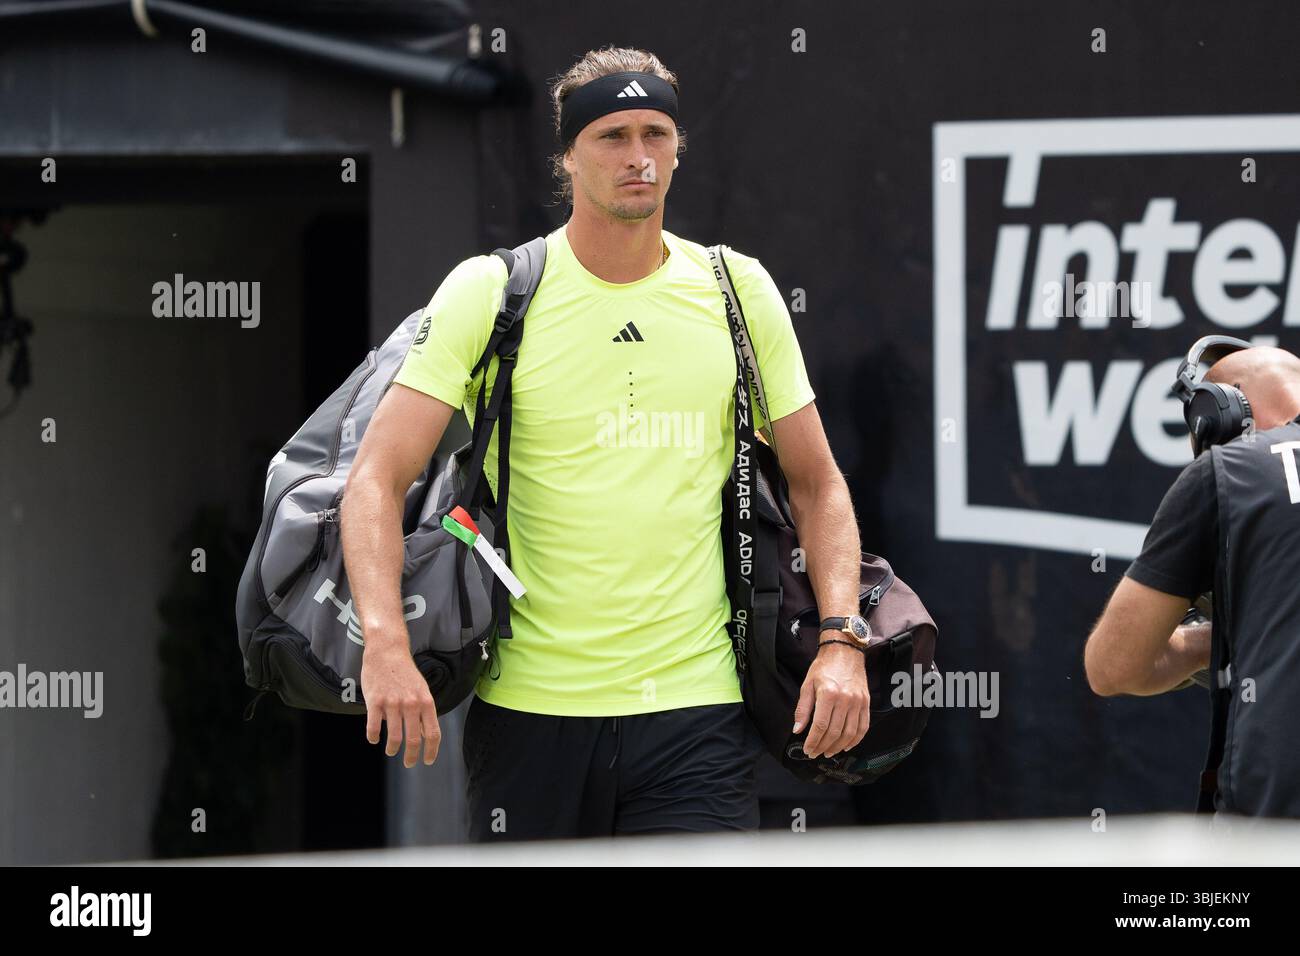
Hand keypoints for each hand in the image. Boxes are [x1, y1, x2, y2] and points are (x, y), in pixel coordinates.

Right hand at [361, 643, 440, 767]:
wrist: (387, 651)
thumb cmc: (405, 673)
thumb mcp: (421, 690)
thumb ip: (423, 712)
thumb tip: (424, 736)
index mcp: (426, 701)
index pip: (432, 733)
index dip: (431, 751)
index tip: (427, 760)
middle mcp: (411, 704)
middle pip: (413, 740)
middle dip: (411, 756)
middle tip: (408, 763)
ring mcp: (393, 703)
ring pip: (394, 737)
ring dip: (392, 749)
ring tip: (391, 751)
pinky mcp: (375, 701)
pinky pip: (374, 727)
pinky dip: (373, 737)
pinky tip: (374, 739)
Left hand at [793, 642, 870, 757]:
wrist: (845, 652)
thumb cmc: (824, 667)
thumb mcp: (807, 684)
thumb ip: (803, 709)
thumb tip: (798, 730)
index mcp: (828, 694)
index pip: (820, 726)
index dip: (813, 741)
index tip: (808, 749)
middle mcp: (845, 699)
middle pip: (835, 732)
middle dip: (824, 746)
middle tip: (816, 753)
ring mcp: (858, 702)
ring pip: (849, 733)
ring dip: (838, 747)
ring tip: (829, 752)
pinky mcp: (866, 703)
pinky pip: (863, 727)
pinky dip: (855, 740)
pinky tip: (846, 745)